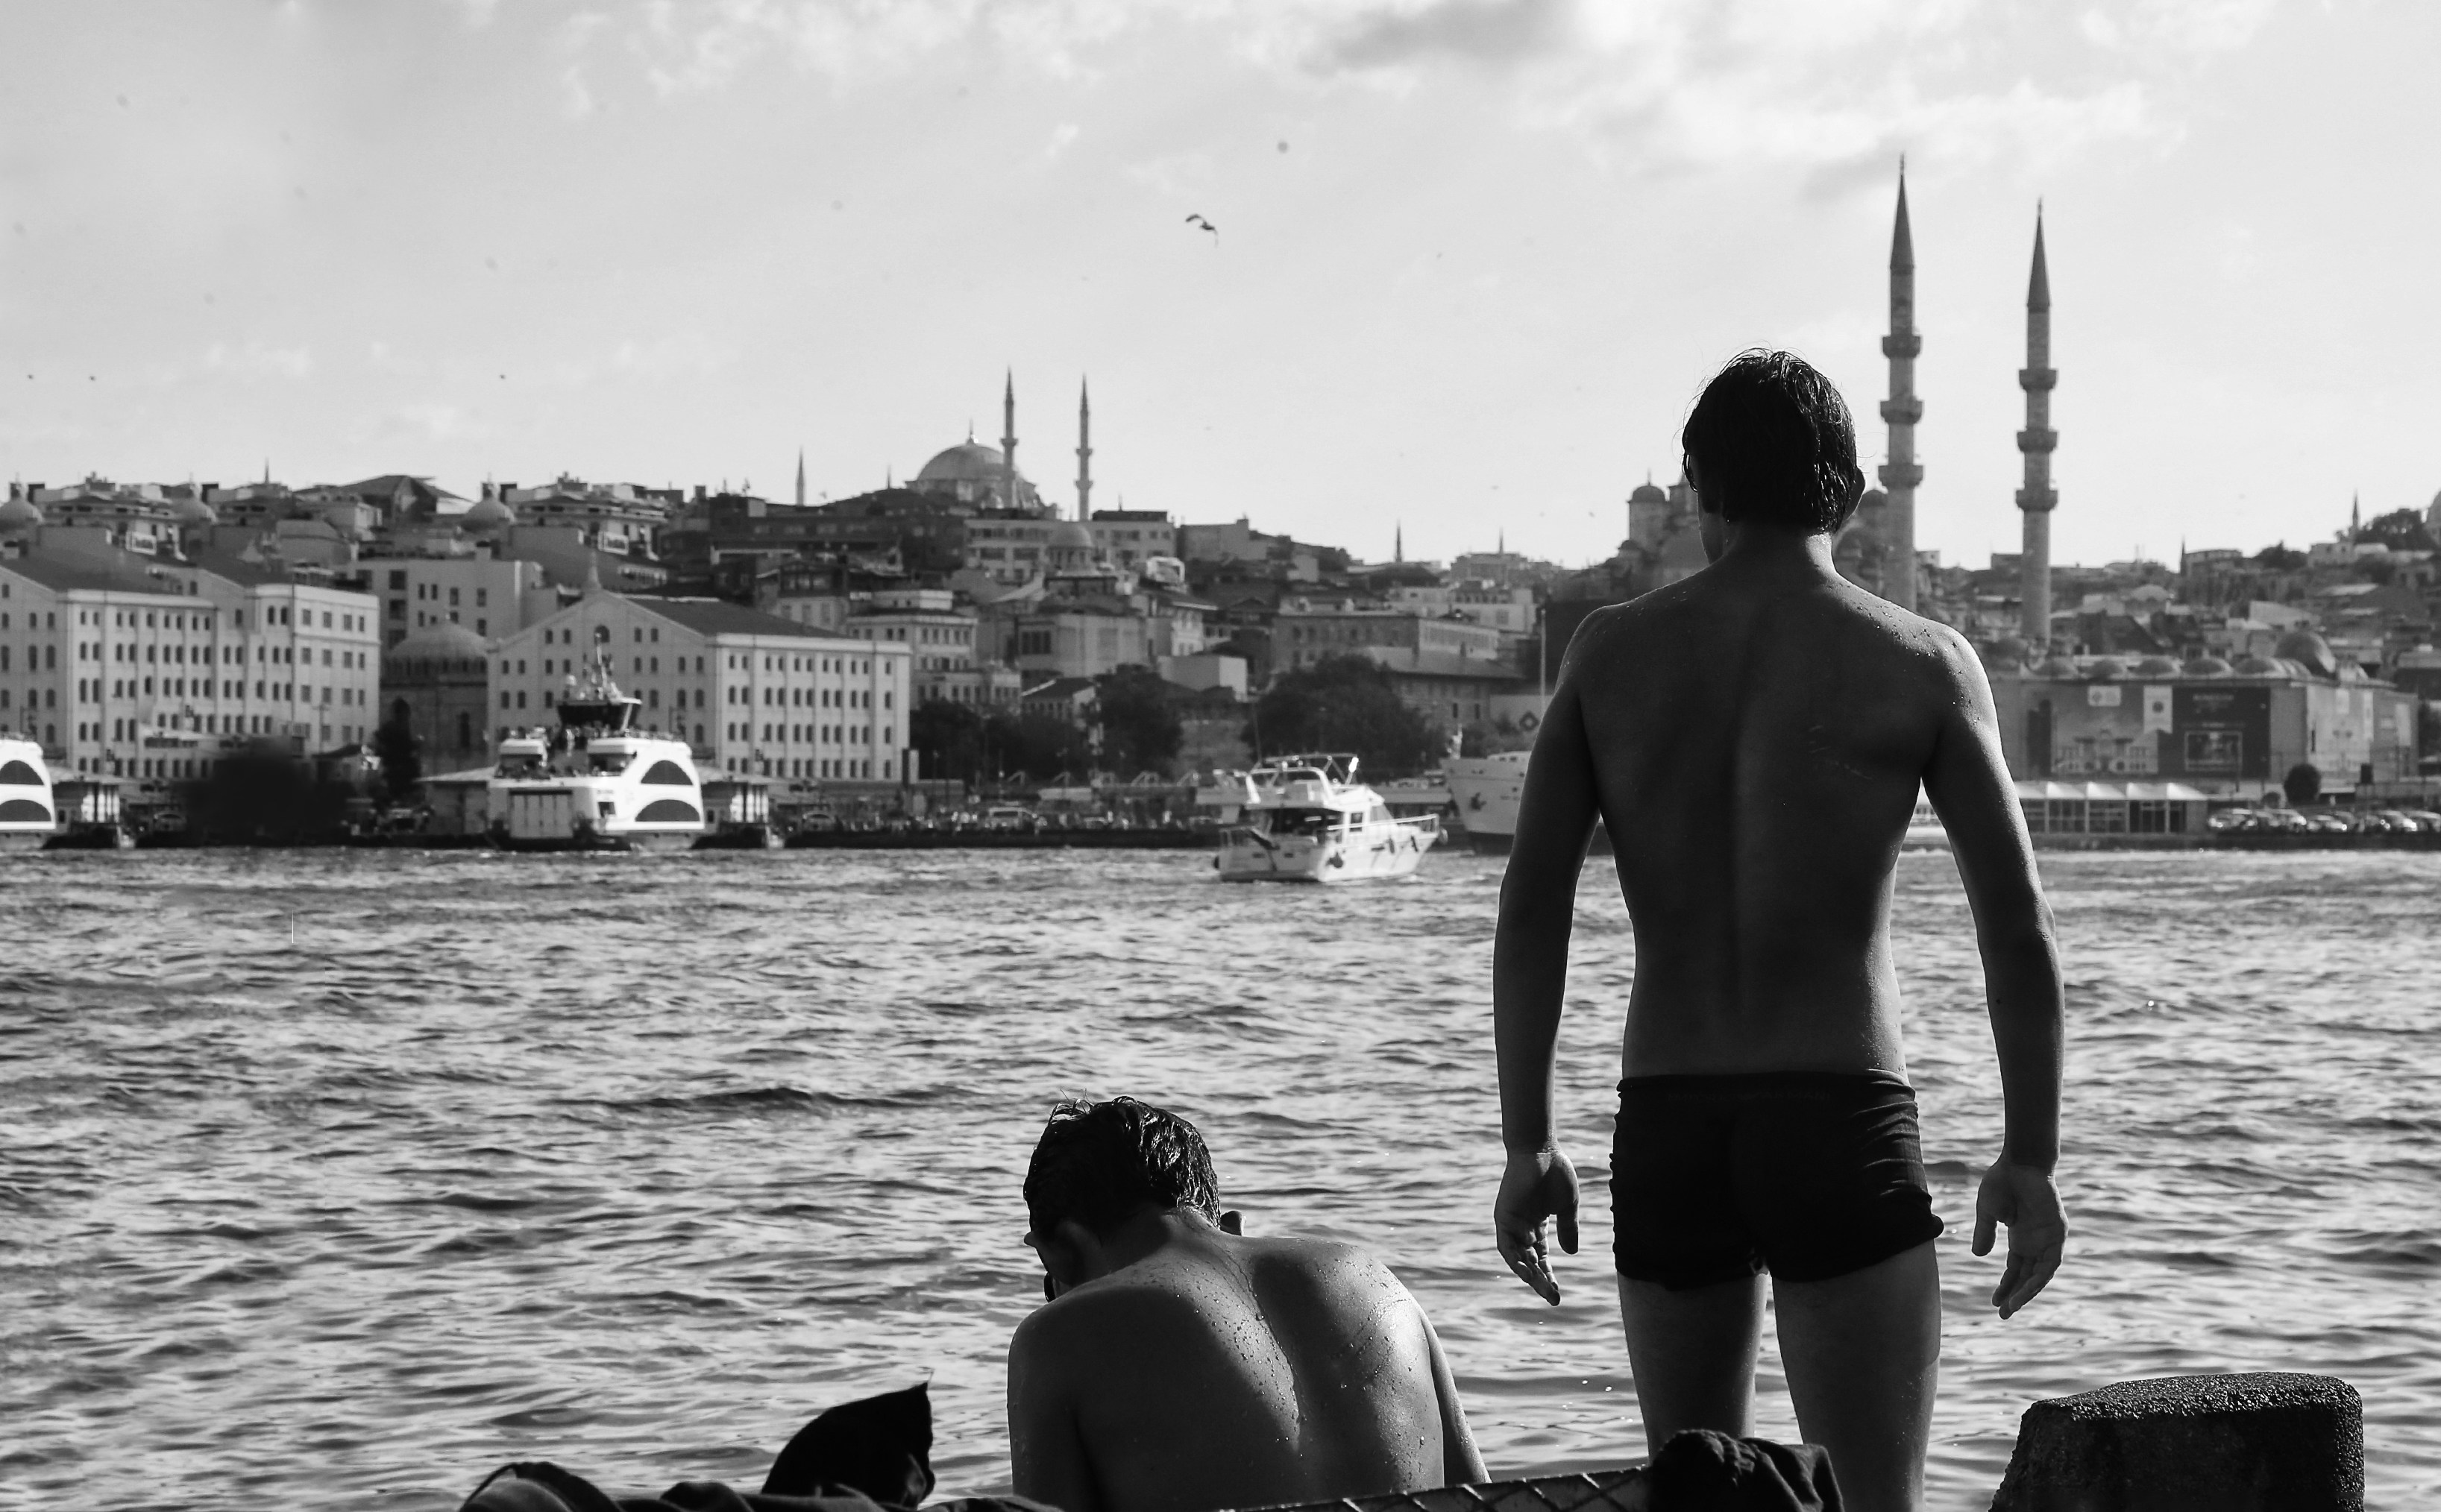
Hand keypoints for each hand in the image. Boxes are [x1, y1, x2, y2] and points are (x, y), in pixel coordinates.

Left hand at [1495, 1145, 1580, 1304]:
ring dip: (1529, 1275)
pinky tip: (1527, 1273)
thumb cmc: (1555, 1172)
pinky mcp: (1503, 1218)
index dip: (1549, 1276)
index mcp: (1537, 1225)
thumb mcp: (1567, 1206)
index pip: (1541, 1258)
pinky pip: (1506, 1246)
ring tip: (1543, 1290)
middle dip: (1541, 1281)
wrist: (1541, 1150)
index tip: (1558, 1294)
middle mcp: (1522, 1227)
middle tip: (1554, 1299)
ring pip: (1517, 1258)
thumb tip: (1571, 1254)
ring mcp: (1512, 1223)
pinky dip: (1515, 1260)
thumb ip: (1568, 1229)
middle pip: (1530, 1262)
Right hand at [1973, 1157, 2065, 1318]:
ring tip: (2011, 1307)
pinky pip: (2050, 1262)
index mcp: (2021, 1237)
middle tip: (2003, 1314)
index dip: (2006, 1286)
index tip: (1995, 1302)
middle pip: (2028, 1277)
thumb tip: (1979, 1256)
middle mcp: (2037, 1242)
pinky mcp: (2057, 1233)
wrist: (2021, 1162)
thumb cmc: (2003, 1181)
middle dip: (2016, 1296)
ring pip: (2040, 1274)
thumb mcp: (1988, 1212)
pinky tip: (2026, 1290)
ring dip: (2027, 1292)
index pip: (2016, 1270)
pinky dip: (2039, 1277)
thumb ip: (1985, 1233)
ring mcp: (2049, 1239)